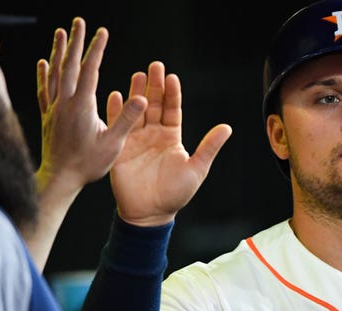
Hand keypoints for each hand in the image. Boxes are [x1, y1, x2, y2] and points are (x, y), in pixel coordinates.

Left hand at [36, 17, 145, 197]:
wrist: (60, 178)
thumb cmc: (89, 164)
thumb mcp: (114, 144)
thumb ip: (127, 119)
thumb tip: (142, 98)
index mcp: (82, 106)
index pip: (89, 71)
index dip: (96, 50)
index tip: (102, 32)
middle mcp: (65, 103)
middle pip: (69, 65)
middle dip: (75, 42)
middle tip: (78, 22)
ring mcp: (54, 109)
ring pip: (54, 73)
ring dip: (57, 51)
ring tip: (60, 32)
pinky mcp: (48, 116)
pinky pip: (44, 90)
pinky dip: (43, 74)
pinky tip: (43, 62)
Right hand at [108, 61, 231, 226]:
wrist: (150, 213)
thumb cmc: (175, 194)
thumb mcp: (196, 169)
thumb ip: (209, 147)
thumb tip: (227, 128)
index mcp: (171, 137)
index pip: (172, 110)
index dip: (172, 94)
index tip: (171, 77)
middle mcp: (153, 134)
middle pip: (153, 105)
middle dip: (153, 86)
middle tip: (154, 66)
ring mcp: (135, 140)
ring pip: (136, 112)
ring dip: (135, 94)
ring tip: (136, 76)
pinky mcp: (119, 148)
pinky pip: (117, 126)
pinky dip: (116, 112)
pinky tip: (114, 96)